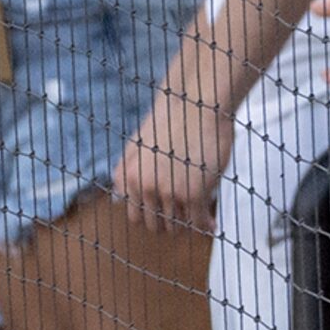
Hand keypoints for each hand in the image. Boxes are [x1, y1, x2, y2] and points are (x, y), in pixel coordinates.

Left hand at [113, 88, 233, 232]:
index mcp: (130, 178)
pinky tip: (211, 224)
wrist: (198, 103)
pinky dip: (204, 226)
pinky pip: (197, 222)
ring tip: (199, 215)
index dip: (153, 217)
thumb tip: (119, 198)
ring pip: (177, 225)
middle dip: (169, 223)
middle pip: (155, 225)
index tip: (166, 214)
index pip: (136, 217)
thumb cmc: (173, 118)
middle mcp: (146, 188)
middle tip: (184, 216)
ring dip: (187, 223)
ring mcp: (170, 193)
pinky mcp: (194, 194)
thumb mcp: (136, 144)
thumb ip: (126, 172)